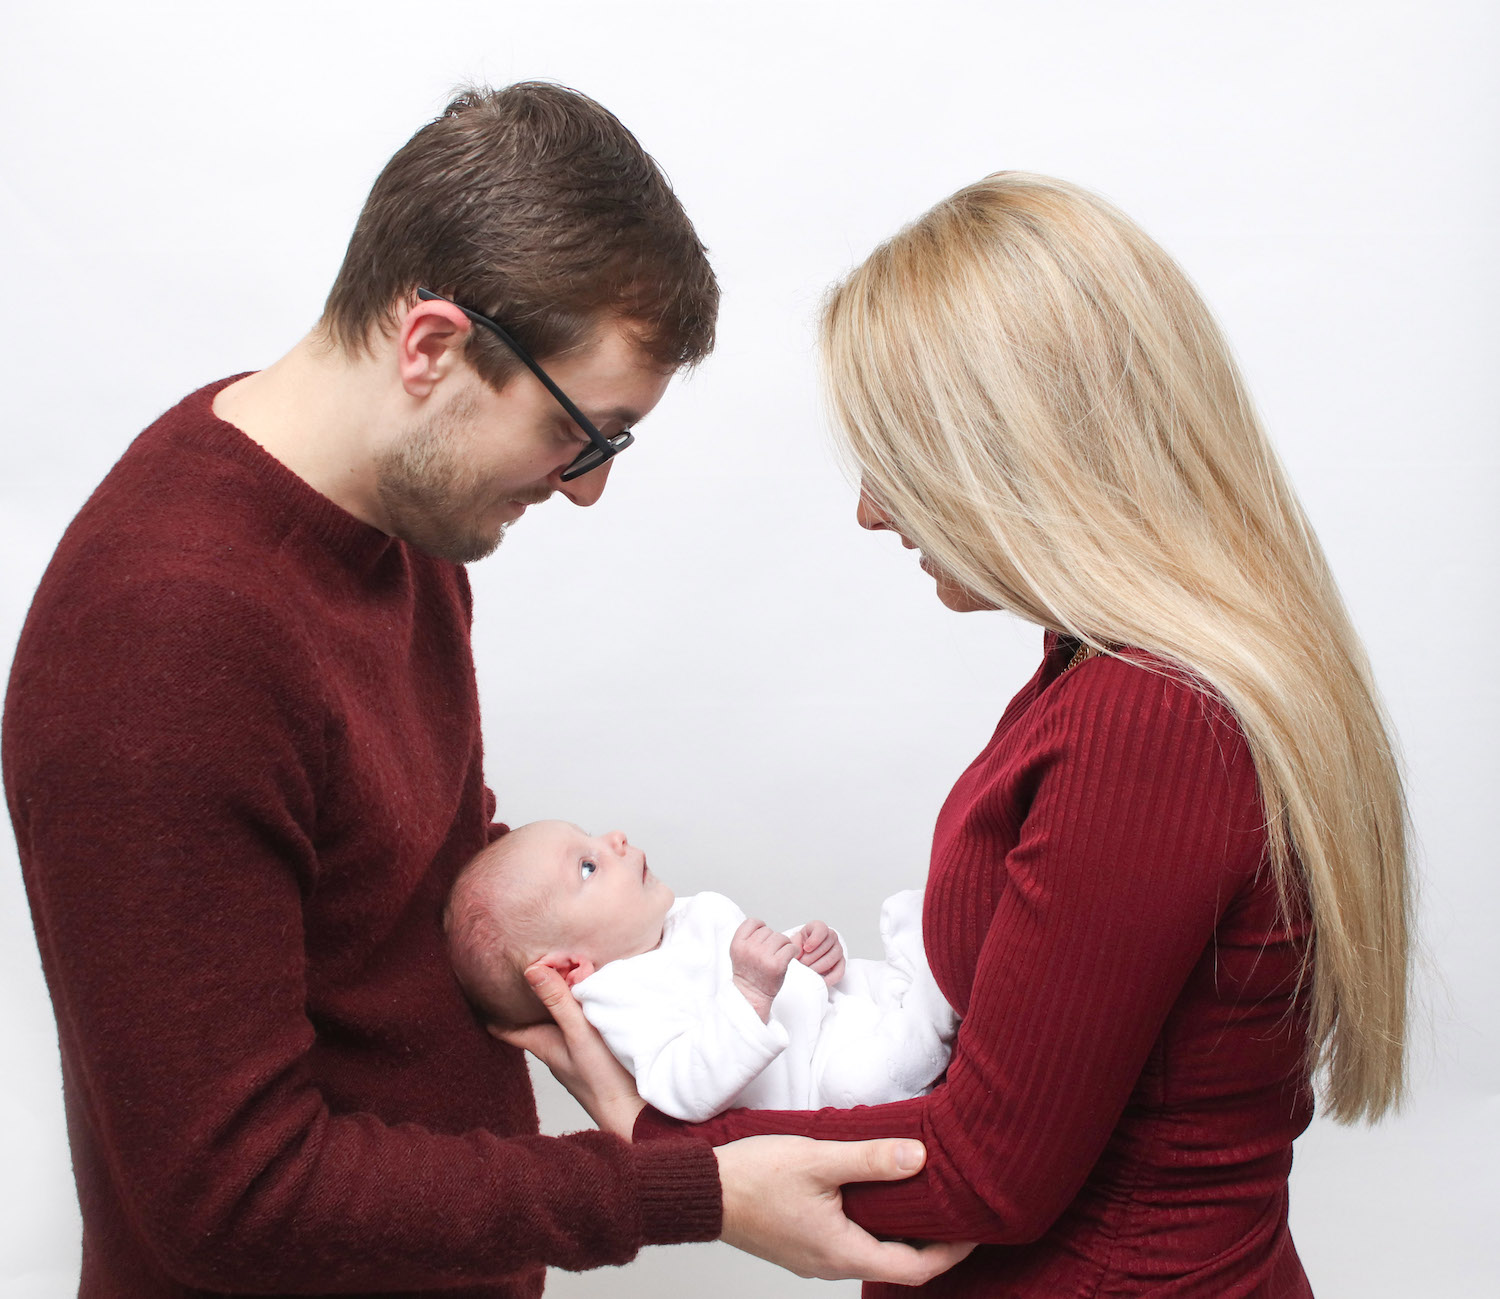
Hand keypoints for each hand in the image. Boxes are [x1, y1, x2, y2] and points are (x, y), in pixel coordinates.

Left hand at [491, 962, 644, 1137]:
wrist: (635, 1111)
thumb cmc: (602, 1079)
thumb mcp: (578, 1033)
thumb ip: (558, 1001)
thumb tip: (530, 969)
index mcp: (543, 1043)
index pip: (507, 1028)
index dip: (493, 1011)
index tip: (481, 990)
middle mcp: (556, 1046)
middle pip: (532, 1020)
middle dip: (526, 998)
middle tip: (519, 971)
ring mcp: (576, 1050)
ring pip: (556, 1020)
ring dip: (554, 999)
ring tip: (552, 974)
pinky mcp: (597, 1050)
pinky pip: (580, 1022)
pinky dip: (578, 1006)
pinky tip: (589, 995)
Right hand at [716, 1135, 974, 1282]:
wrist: (705, 1191)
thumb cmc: (754, 1177)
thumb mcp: (818, 1160)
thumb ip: (870, 1160)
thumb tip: (919, 1156)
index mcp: (842, 1252)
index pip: (915, 1268)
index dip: (952, 1253)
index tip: (976, 1229)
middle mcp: (831, 1264)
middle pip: (898, 1264)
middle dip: (933, 1242)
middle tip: (958, 1209)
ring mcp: (814, 1259)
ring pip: (874, 1253)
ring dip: (902, 1233)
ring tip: (924, 1198)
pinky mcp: (802, 1246)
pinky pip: (851, 1243)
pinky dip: (875, 1226)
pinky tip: (877, 1196)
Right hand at [729, 918, 795, 1021]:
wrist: (752, 996)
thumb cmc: (749, 974)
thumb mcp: (740, 952)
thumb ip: (748, 938)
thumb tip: (764, 925)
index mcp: (738, 944)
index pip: (753, 922)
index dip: (760, 927)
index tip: (763, 938)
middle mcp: (749, 949)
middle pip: (769, 930)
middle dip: (772, 940)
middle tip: (770, 953)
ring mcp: (763, 956)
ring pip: (781, 937)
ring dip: (783, 945)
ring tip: (778, 955)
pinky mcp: (777, 965)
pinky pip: (790, 947)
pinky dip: (793, 951)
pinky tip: (789, 957)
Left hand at [796, 920, 845, 985]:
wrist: (804, 955)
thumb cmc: (799, 946)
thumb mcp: (794, 941)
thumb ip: (794, 944)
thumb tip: (796, 952)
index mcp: (819, 927)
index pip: (822, 929)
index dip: (814, 939)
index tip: (806, 948)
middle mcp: (831, 936)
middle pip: (826, 946)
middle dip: (811, 958)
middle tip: (802, 965)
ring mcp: (837, 949)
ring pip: (832, 958)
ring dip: (818, 967)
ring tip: (808, 971)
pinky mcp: (841, 963)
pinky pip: (839, 971)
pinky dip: (830, 978)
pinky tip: (821, 981)